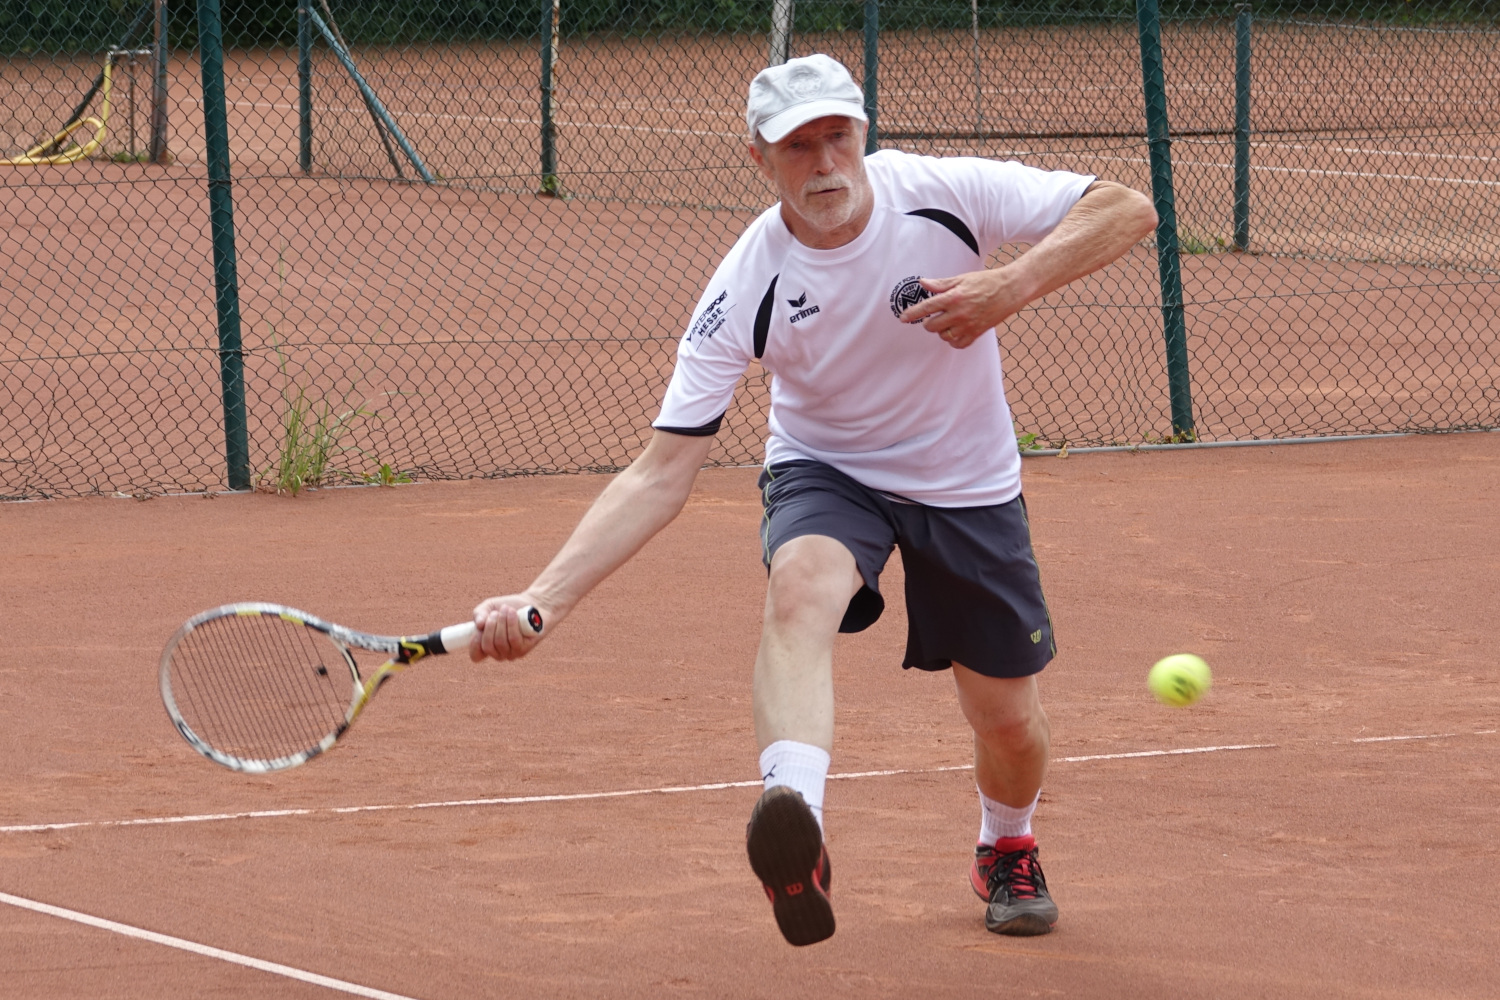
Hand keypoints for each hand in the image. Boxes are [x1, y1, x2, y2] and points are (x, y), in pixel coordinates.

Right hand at [469, 595, 547, 661]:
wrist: (534, 603)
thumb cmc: (510, 607)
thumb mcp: (490, 607)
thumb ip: (480, 613)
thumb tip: (478, 625)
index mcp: (488, 645)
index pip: (476, 656)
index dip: (474, 644)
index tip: (479, 627)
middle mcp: (499, 652)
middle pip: (487, 646)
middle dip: (490, 626)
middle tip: (495, 613)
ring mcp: (512, 653)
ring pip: (500, 642)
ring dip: (502, 622)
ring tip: (506, 609)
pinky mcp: (524, 649)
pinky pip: (514, 639)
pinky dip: (511, 624)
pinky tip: (513, 614)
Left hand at [899, 267, 1032, 348]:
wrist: (1010, 290)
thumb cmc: (985, 281)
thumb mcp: (962, 279)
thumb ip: (941, 284)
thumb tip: (923, 283)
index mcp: (954, 297)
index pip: (927, 308)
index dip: (912, 314)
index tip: (902, 318)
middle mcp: (959, 313)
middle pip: (932, 326)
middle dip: (929, 322)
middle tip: (935, 315)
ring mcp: (968, 325)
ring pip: (944, 336)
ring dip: (941, 331)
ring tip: (948, 321)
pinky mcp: (977, 333)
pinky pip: (958, 344)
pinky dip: (953, 340)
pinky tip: (955, 331)